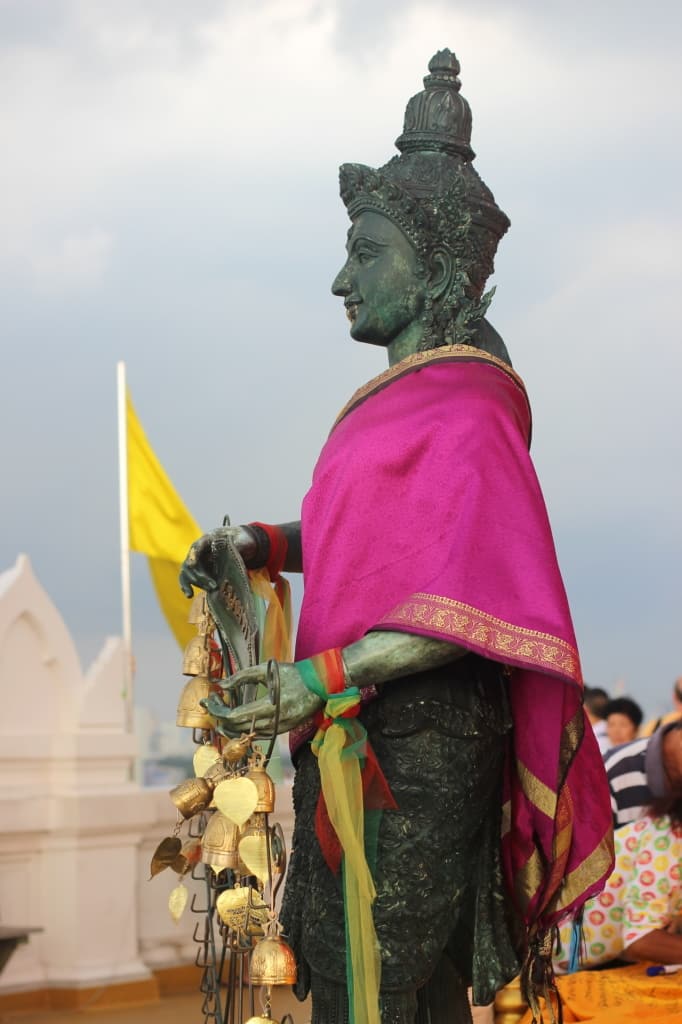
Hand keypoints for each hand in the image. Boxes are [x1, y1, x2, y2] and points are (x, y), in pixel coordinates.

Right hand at [179, 525, 258, 596]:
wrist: (239, 543)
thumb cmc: (240, 540)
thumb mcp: (241, 540)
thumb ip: (237, 544)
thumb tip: (234, 548)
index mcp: (207, 540)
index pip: (197, 547)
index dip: (193, 556)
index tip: (192, 565)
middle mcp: (198, 551)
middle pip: (190, 564)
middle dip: (200, 576)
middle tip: (214, 585)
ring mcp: (197, 561)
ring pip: (187, 573)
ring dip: (197, 583)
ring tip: (211, 589)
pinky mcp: (199, 571)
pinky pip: (188, 579)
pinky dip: (187, 587)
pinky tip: (189, 595)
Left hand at [202, 661, 322, 735]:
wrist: (319, 684)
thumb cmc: (293, 674)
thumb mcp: (267, 670)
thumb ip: (242, 677)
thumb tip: (221, 685)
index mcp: (269, 706)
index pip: (234, 715)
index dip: (217, 709)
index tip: (208, 700)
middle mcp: (272, 722)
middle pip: (236, 727)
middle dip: (219, 717)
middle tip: (210, 704)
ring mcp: (277, 729)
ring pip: (244, 734)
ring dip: (228, 725)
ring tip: (218, 712)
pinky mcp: (281, 731)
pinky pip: (255, 734)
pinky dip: (242, 728)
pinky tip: (234, 719)